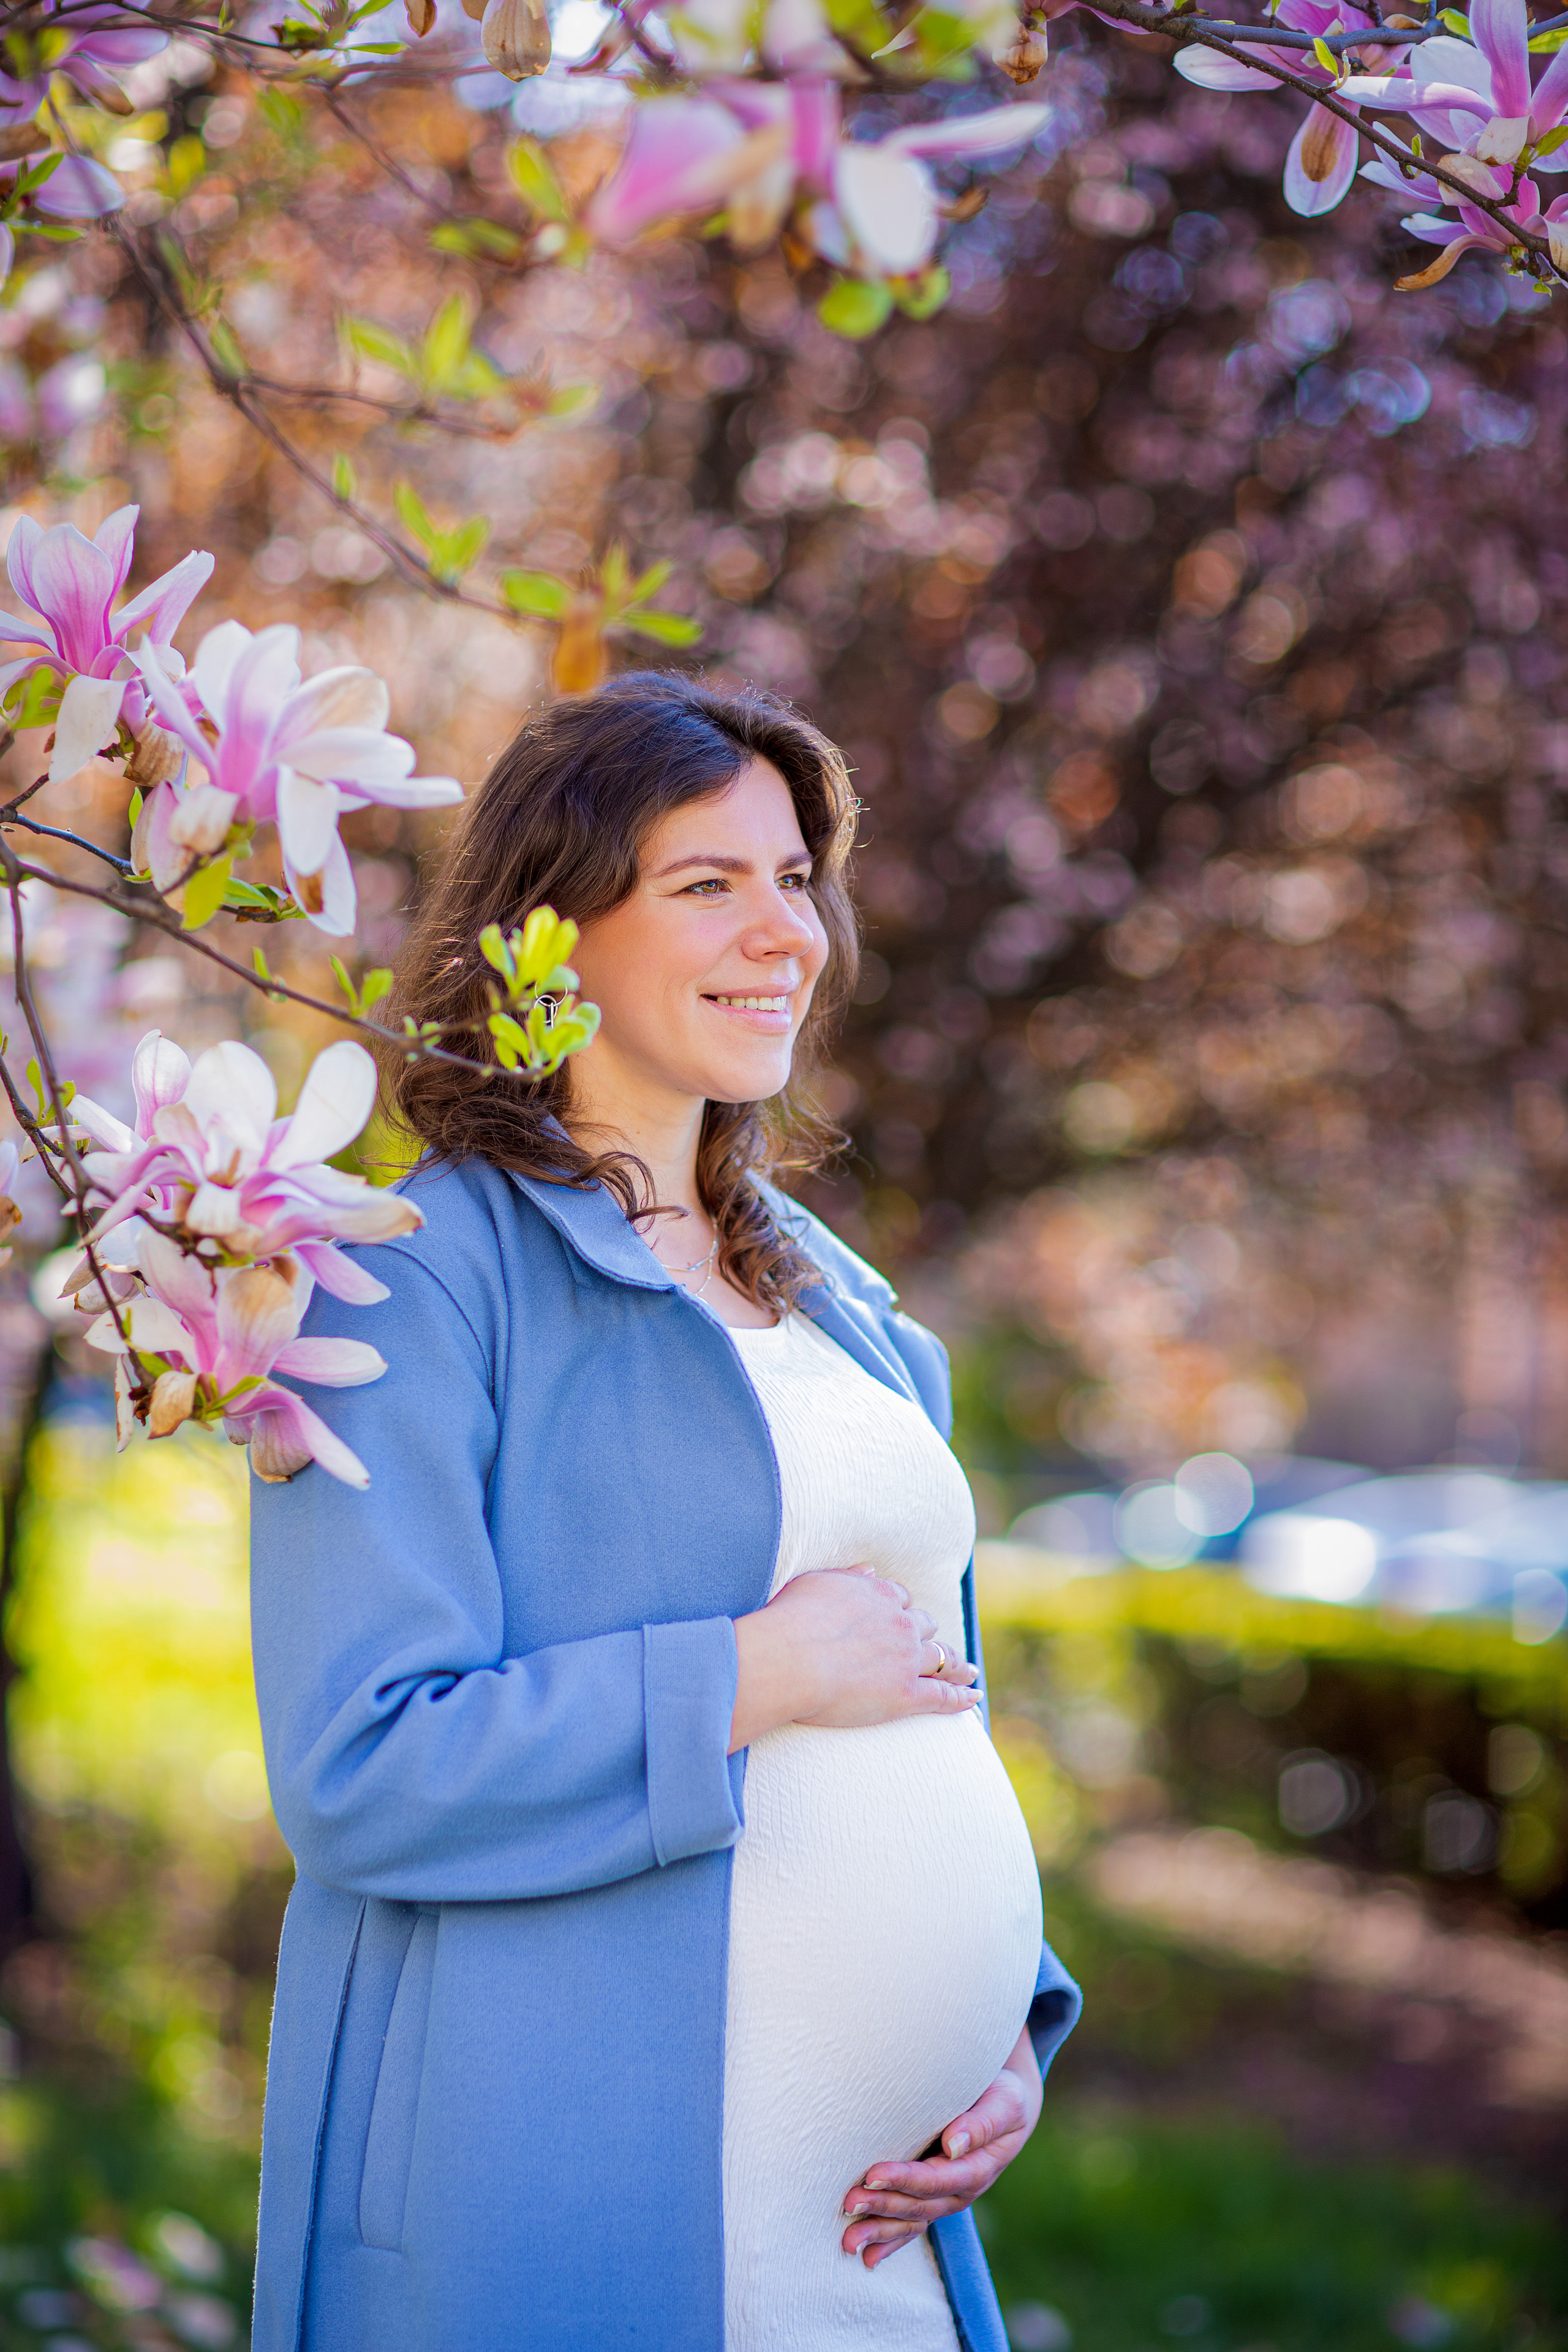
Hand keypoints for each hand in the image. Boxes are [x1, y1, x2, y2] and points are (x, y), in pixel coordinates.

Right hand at [729, 1566, 978, 1751]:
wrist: (791, 1658)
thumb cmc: (791, 1619)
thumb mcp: (818, 1583)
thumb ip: (849, 1577)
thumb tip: (870, 1570)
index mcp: (880, 1594)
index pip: (901, 1600)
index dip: (900, 1611)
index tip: (899, 1619)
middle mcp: (901, 1623)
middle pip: (925, 1626)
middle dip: (927, 1635)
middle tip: (933, 1646)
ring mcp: (907, 1660)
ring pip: (942, 1658)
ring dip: (956, 1664)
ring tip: (968, 1671)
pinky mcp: (907, 1695)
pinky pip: (943, 1696)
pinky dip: (961, 1697)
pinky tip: (974, 1697)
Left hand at [840, 2027, 1042, 2268]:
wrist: (1007, 2107)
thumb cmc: (1002, 2096)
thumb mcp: (1003, 2103)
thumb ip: (981, 2124)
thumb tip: (954, 2145)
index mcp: (977, 2169)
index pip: (936, 2179)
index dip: (904, 2180)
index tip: (872, 2174)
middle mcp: (960, 2192)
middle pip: (918, 2205)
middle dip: (882, 2206)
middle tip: (849, 2202)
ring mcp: (946, 2200)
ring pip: (911, 2222)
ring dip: (879, 2231)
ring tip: (847, 2241)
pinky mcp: (934, 2199)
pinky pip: (912, 2226)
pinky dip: (890, 2242)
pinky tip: (868, 2258)